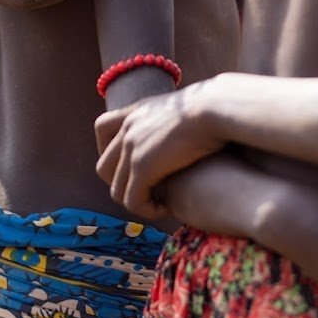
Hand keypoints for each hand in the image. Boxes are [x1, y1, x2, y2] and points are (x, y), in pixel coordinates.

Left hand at [96, 83, 224, 219]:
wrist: (215, 107)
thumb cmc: (214, 108)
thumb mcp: (184, 107)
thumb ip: (173, 118)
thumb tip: (185, 125)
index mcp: (136, 111)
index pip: (102, 127)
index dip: (110, 151)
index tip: (131, 165)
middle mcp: (128, 128)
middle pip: (104, 166)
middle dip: (121, 184)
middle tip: (147, 192)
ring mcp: (132, 148)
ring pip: (117, 189)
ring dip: (135, 202)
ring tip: (157, 205)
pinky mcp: (143, 167)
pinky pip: (132, 200)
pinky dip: (147, 210)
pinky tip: (166, 209)